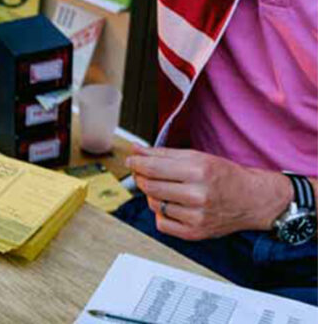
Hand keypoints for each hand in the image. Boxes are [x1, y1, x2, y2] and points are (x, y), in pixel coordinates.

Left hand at [127, 147, 291, 240]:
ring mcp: (196, 216)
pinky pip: (162, 224)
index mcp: (199, 171)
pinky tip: (171, 205)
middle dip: (141, 177)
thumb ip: (163, 154)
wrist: (253, 200)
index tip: (130, 161)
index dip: (136, 163)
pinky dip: (161, 213)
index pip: (153, 168)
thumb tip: (136, 150)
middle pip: (150, 186)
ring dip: (153, 195)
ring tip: (166, 189)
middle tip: (143, 173)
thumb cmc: (226, 176)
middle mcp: (198, 195)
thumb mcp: (198, 157)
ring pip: (154, 204)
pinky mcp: (195, 232)